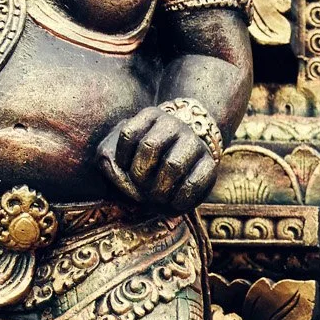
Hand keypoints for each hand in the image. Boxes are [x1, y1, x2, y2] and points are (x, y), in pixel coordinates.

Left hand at [96, 106, 218, 212]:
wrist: (187, 159)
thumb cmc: (147, 160)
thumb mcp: (122, 154)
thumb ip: (108, 161)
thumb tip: (116, 173)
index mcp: (150, 115)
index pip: (129, 134)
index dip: (122, 159)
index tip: (125, 170)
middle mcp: (174, 124)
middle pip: (150, 147)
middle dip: (141, 175)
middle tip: (141, 189)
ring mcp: (194, 142)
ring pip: (172, 165)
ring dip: (159, 189)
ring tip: (156, 198)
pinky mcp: (210, 164)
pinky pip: (193, 182)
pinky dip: (179, 199)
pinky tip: (174, 204)